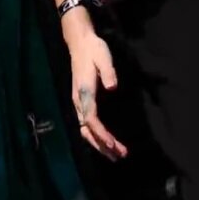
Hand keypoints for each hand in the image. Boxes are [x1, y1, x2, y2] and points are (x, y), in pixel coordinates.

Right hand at [69, 32, 127, 160]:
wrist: (80, 43)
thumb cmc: (94, 50)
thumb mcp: (103, 57)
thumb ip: (108, 72)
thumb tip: (112, 87)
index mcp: (84, 93)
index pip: (91, 120)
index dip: (101, 135)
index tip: (113, 145)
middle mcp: (78, 102)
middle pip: (88, 131)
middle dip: (102, 146)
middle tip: (120, 156)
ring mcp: (78, 103)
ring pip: (86, 130)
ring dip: (99, 144)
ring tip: (116, 155)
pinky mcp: (81, 102)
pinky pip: (87, 125)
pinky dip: (95, 137)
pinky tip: (105, 142)